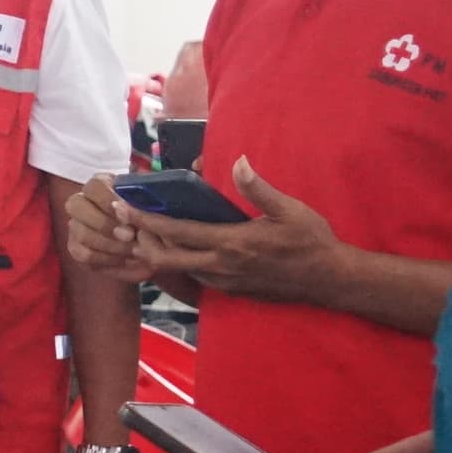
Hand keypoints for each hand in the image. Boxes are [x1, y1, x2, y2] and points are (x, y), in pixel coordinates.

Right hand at [59, 174, 145, 278]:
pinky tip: (125, 259)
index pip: (93, 186)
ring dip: (109, 245)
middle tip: (130, 236)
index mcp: (100, 185)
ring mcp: (76, 225)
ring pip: (80, 233)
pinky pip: (82, 255)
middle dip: (104, 224)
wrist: (153, 241)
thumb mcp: (153, 205)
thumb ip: (144, 201)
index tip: (127, 215)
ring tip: (133, 250)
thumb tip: (132, 204)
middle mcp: (82, 202)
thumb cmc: (151, 216)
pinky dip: (106, 259)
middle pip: (76, 207)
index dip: (108, 201)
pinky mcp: (76, 248)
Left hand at [104, 157, 341, 302]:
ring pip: (177, 269)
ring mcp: (224, 282)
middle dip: (139, 238)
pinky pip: (194, 277)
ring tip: (143, 231)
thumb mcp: (289, 209)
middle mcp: (221, 266)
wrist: (328, 280)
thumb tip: (238, 162)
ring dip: (157, 252)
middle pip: (164, 257)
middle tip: (124, 221)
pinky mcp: (231, 290)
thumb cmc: (310, 241)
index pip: (177, 232)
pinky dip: (177, 262)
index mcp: (231, 243)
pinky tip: (175, 247)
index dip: (146, 220)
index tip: (124, 207)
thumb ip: (258, 188)